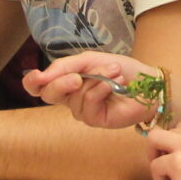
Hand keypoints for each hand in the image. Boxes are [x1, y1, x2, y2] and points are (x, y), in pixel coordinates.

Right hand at [22, 50, 158, 128]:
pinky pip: (89, 103)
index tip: (37, 76)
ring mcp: (83, 110)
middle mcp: (71, 98)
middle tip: (77, 76)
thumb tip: (42, 76)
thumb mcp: (91, 59)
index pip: (40, 86)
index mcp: (67, 82)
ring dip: (96, 79)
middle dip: (60, 83)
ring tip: (114, 72)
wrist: (147, 82)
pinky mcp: (95, 119)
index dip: (32, 82)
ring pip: (74, 96)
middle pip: (49, 95)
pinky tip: (114, 84)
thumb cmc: (122, 70)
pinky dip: (101, 89)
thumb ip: (65, 65)